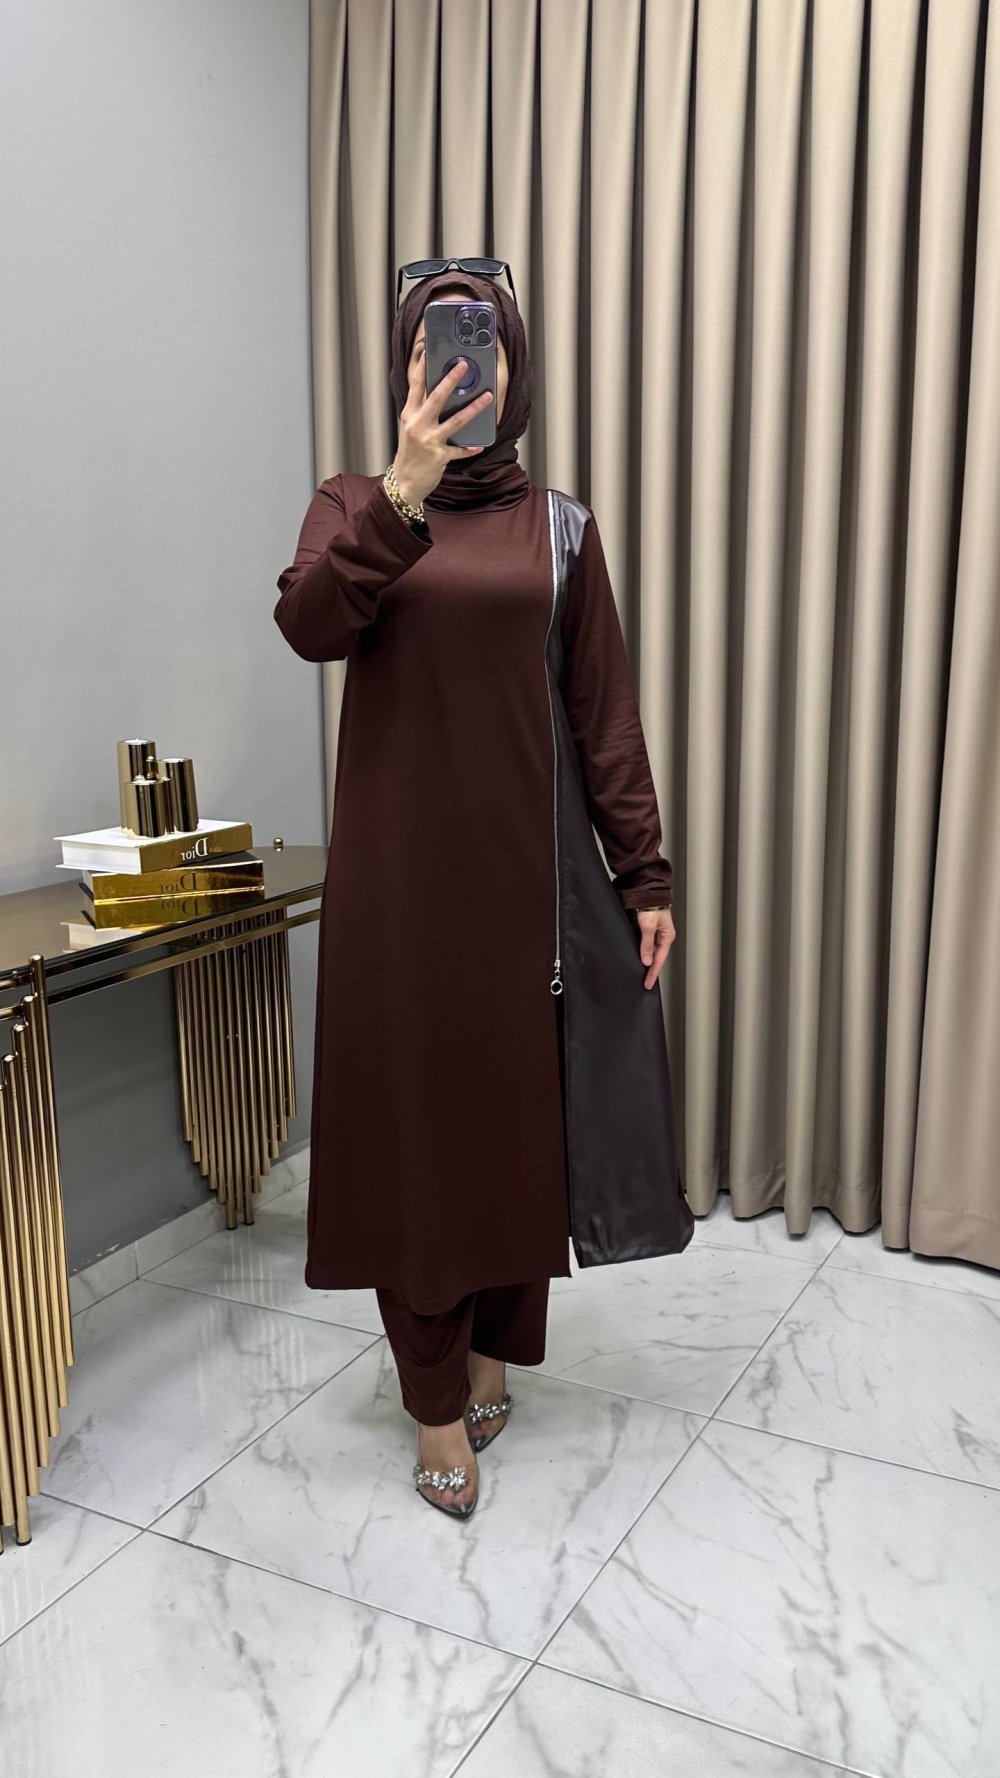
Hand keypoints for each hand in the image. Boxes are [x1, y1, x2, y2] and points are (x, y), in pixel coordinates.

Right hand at [391, 355, 493, 506]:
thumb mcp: (410, 427)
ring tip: (487, 397)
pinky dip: (469, 448)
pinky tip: (479, 445)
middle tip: (464, 365)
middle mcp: (418, 425)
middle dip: (451, 380)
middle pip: (436, 398)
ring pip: (455, 421)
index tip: (429, 351)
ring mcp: (429, 441)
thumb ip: (422, 411)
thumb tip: (441, 393)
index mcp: (410, 415)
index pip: (416, 387)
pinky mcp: (439, 457)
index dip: (422, 367)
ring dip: (474, 408)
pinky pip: (459, 451)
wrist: (405, 481)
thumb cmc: (410, 452)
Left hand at [634, 906, 674, 989]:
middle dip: (651, 970)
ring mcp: (656, 932)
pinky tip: (639, 957)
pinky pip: (646, 944)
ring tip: (641, 973)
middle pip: (657, 957)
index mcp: (667, 936)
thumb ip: (647, 945)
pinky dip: (643, 952)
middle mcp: (663, 936)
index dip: (653, 973)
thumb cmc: (651, 905)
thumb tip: (647, 960)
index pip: (659, 960)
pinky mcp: (649, 928)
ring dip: (647, 961)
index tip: (648, 984)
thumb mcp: (648, 927)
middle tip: (645, 982)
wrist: (646, 890)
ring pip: (651, 951)